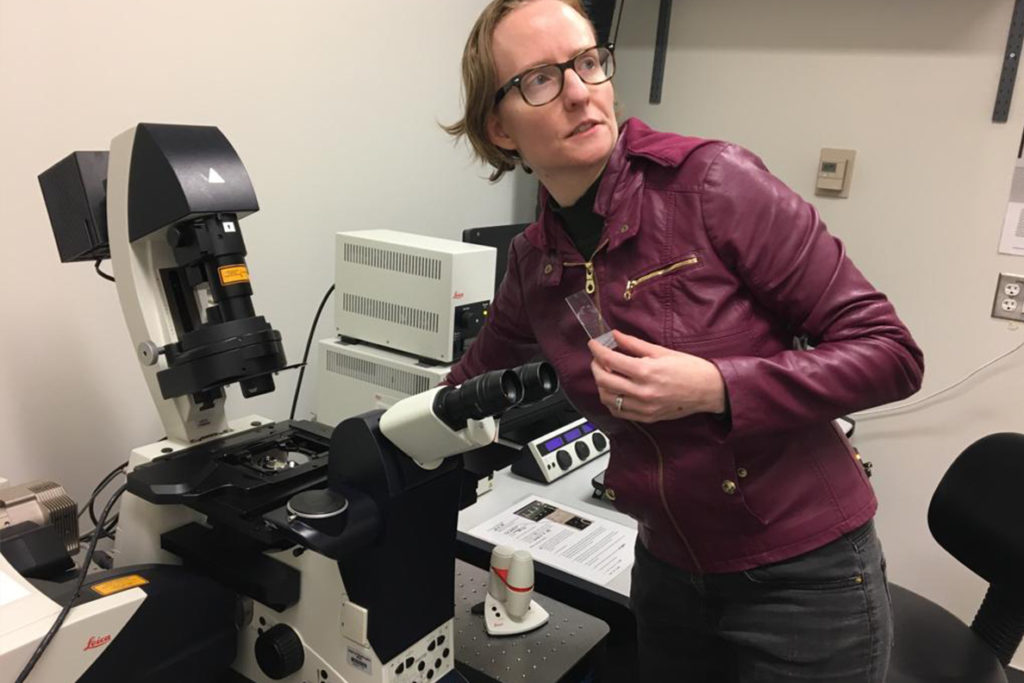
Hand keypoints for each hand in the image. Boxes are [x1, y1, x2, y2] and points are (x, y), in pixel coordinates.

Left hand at [588, 330, 725, 422]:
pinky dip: (611, 400)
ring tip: (607, 373)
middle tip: (598, 358)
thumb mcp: (661, 351)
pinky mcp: (646, 418)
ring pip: (607, 398)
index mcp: (646, 372)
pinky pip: (618, 412)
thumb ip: (634, 344)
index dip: (597, 350)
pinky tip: (615, 390)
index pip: (610, 360)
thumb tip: (615, 335)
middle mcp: (642, 392)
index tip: (593, 344)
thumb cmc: (689, 369)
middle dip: (595, 366)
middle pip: (603, 380)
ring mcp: (643, 408)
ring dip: (601, 384)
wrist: (709, 390)